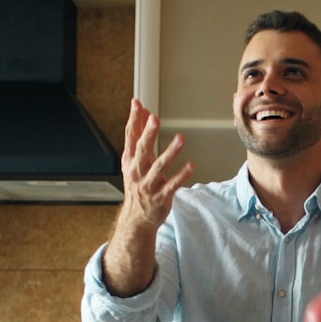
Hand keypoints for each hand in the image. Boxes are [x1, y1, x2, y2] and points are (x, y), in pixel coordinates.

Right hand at [117, 99, 192, 236]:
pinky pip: (172, 185)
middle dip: (148, 134)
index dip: (133, 120)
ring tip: (181, 138)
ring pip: (159, 167)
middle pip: (142, 150)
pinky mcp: (162, 196)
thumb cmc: (138, 184)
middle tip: (154, 119)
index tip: (137, 103)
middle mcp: (137, 171)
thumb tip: (144, 111)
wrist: (137, 217)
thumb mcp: (134, 161)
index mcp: (130, 160)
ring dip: (170, 152)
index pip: (130, 137)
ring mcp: (149, 185)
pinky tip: (191, 165)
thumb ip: (139, 136)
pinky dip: (181, 175)